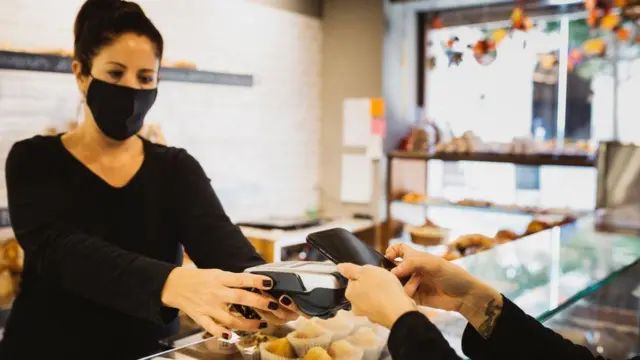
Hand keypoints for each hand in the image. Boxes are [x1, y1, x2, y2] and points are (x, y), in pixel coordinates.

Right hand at [161, 267, 291, 338]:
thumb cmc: (200, 278)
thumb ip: (233, 280)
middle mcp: (215, 293)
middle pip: (239, 298)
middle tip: (273, 305)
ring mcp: (207, 307)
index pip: (241, 279)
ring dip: (247, 323)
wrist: (175, 285)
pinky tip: (232, 336)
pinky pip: (211, 328)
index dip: (256, 281)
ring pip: (230, 318)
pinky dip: (221, 333)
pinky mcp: (200, 317)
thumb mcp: (217, 273)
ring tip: (262, 324)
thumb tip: (255, 283)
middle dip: (258, 302)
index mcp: (219, 278)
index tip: (270, 283)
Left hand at [337, 263, 416, 328]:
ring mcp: (368, 315)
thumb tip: (339, 267)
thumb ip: (350, 269)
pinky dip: (385, 303)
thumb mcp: (366, 271)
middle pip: (361, 291)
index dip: (364, 275)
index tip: (373, 274)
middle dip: (370, 285)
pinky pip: (381, 307)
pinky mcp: (380, 320)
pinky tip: (392, 299)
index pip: (353, 280)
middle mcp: (355, 306)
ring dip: (378, 295)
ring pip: (371, 300)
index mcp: (349, 293)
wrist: (399, 311)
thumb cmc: (382, 288)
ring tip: (389, 289)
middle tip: (382, 281)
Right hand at [387, 244, 502, 337]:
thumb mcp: (434, 264)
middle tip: (394, 278)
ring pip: (397, 283)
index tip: (388, 258)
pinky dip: (405, 296)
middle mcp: (413, 270)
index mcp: (417, 257)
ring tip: (413, 290)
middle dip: (392, 273)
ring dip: (401, 286)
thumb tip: (394, 271)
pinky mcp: (416, 298)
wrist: (465, 297)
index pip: (399, 249)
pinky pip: (404, 296)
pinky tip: (412, 297)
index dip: (391, 251)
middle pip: (394, 268)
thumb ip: (413, 263)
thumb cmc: (452, 275)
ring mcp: (414, 284)